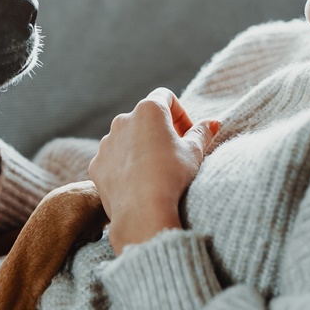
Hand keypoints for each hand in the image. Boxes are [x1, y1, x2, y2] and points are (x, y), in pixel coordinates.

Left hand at [88, 88, 220, 253]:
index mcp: (148, 110)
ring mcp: (106, 142)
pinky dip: (125, 165)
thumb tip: (212, 123)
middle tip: (175, 154)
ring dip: (141, 148)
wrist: (142, 212)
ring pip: (127, 138)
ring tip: (156, 172)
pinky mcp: (97, 164)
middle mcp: (123, 120)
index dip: (180, 114)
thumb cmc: (171, 176)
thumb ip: (202, 133)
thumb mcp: (194, 153)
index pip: (166, 98)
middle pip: (145, 118)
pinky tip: (138, 183)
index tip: (188, 135)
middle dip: (160, 131)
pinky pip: (113, 159)